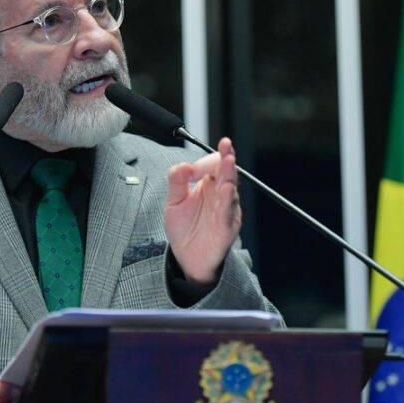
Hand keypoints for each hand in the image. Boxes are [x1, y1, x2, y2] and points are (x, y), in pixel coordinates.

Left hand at [164, 137, 241, 284]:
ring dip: (229, 173)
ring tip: (228, 160)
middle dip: (226, 157)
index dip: (203, 162)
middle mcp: (220, 195)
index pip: (211, 165)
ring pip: (230, 188)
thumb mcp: (173, 202)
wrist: (187, 258)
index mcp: (207, 186)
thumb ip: (176, 182)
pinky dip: (228, 199)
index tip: (191, 169)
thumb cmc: (184, 230)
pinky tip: (226, 189)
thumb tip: (183, 164)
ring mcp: (226, 210)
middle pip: (226, 171)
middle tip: (225, 144)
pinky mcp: (227, 226)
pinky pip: (228, 211)